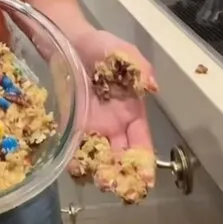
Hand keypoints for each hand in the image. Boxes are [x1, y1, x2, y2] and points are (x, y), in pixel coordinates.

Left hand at [78, 30, 157, 175]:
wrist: (69, 40)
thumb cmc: (101, 47)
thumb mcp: (123, 53)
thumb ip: (139, 68)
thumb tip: (153, 86)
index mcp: (131, 113)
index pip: (141, 142)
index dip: (144, 161)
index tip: (145, 179)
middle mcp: (113, 127)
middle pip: (121, 157)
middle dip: (120, 174)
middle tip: (113, 183)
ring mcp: (92, 129)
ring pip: (99, 158)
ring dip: (99, 172)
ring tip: (96, 178)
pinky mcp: (71, 127)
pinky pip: (75, 149)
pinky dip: (76, 162)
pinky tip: (75, 168)